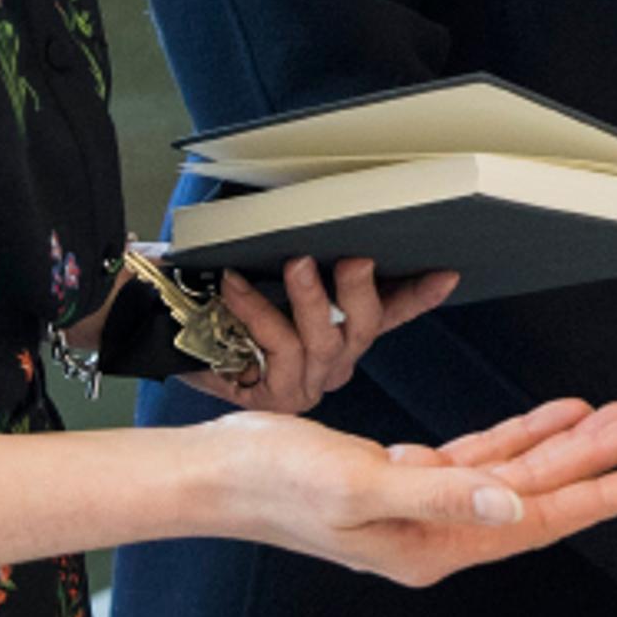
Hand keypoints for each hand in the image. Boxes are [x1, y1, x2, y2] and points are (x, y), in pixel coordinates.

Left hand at [186, 255, 460, 416]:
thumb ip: (304, 260)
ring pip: (324, 339)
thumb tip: (326, 222)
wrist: (169, 340)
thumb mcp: (269, 274)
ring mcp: (306, 381)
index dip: (420, 295)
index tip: (446, 273)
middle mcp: (332, 361)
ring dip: (311, 298)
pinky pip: (280, 350)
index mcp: (342, 332)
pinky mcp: (275, 394)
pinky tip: (236, 287)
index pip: (391, 312)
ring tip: (297, 264)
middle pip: (364, 326)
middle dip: (361, 290)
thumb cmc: (222, 306)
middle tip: (355, 259)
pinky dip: (260, 313)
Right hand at [222, 396, 616, 583]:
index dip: (595, 497)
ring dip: (563, 442)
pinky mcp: (406, 477)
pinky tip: (552, 415)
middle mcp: (436, 531)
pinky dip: (518, 433)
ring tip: (614, 415)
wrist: (220, 472)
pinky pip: (480, 457)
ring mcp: (423, 506)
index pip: (533, 521)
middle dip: (595, 459)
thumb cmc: (277, 483)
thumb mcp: (362, 485)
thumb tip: (512, 503)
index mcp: (432, 546)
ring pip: (513, 471)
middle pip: (535, 492)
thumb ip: (442, 492)